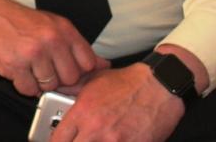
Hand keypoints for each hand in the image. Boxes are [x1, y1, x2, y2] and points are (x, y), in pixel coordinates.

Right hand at [0, 0, 108, 96]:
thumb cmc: (18, 20)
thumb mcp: (52, 24)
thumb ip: (77, 46)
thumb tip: (103, 65)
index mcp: (63, 29)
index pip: (88, 62)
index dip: (80, 71)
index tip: (70, 70)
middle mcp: (50, 40)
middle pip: (70, 78)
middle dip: (59, 78)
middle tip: (46, 68)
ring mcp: (33, 54)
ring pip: (49, 85)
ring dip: (40, 81)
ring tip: (30, 67)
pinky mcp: (15, 66)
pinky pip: (28, 89)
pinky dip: (24, 84)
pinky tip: (19, 70)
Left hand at [49, 64, 183, 141]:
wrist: (158, 86)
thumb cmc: (128, 83)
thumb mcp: (93, 80)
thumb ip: (72, 90)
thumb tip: (57, 92)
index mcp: (83, 112)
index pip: (58, 138)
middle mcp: (95, 129)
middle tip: (77, 141)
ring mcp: (114, 141)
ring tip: (96, 140)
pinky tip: (114, 141)